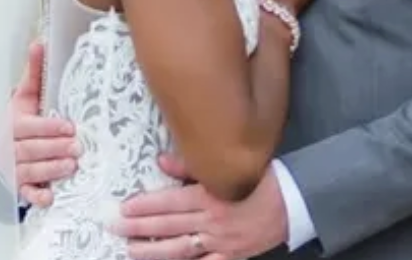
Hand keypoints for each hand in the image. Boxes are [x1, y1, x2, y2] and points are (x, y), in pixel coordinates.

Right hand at [11, 41, 81, 206]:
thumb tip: (41, 42)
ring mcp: (12, 170)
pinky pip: (25, 195)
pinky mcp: (18, 188)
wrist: (5, 150)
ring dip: (50, 170)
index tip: (69, 126)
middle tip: (77, 148)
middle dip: (53, 149)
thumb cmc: (23, 119)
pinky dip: (36, 197)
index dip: (47, 127)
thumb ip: (35, 72)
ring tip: (72, 166)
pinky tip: (50, 198)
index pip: (27, 127)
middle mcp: (8, 148)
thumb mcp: (27, 96)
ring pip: (29, 172)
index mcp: (12, 123)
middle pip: (29, 150)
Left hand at [112, 154, 287, 259]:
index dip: (145, 205)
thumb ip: (192, 167)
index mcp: (213, 196)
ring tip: (130, 249)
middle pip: (169, 226)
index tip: (124, 206)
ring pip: (180, 250)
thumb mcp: (231, 166)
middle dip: (139, 228)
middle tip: (114, 226)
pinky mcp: (231, 258)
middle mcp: (214, 222)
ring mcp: (222, 244)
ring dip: (152, 251)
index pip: (171, 202)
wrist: (296, 202)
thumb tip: (160, 162)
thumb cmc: (263, 179)